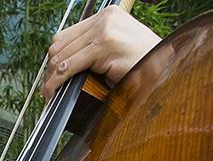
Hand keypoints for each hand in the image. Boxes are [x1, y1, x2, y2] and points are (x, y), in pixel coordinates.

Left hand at [42, 5, 160, 98]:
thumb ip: (93, 47)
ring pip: (63, 56)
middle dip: (50, 68)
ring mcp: (105, 32)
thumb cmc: (142, 63)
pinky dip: (58, 81)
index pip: (67, 34)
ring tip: (48, 92)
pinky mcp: (105, 47)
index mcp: (107, 15)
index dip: (54, 56)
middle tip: (46, 86)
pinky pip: (71, 66)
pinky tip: (54, 91)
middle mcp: (105, 20)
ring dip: (52, 77)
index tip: (50, 72)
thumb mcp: (115, 49)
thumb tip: (62, 63)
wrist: (166, 69)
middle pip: (61, 44)